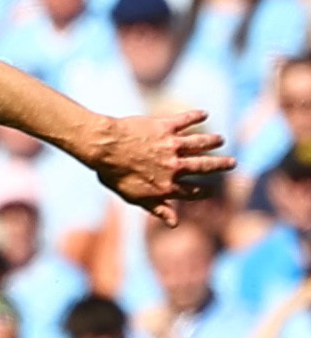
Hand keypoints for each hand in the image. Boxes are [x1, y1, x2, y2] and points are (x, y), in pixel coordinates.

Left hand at [86, 110, 232, 224]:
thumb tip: (175, 224)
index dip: (204, 191)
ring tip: (220, 139)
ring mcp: (171, 146)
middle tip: (233, 162)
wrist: (103, 148)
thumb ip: (157, 208)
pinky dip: (196, 116)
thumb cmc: (114, 175)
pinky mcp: (165, 127)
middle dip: (220, 164)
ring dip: (212, 141)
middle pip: (204, 166)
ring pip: (200, 143)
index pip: (192, 191)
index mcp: (167, 185)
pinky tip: (204, 114)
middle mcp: (174, 166)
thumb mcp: (134, 197)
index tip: (213, 190)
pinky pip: (185, 120)